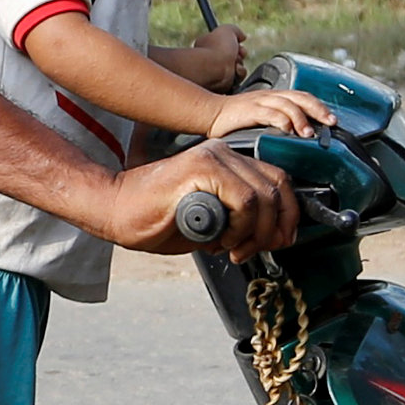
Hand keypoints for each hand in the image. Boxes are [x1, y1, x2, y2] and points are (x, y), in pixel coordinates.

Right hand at [101, 141, 295, 260]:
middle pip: (277, 187)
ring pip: (262, 196)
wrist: (115, 209)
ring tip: (233, 248)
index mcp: (227, 162)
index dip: (288, 214)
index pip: (277, 180)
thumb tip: (272, 236)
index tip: (281, 240)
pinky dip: (240, 227)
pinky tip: (220, 239)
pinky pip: (242, 200)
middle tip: (253, 251)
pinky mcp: (202, 168)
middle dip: (275, 228)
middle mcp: (224, 153)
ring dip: (255, 232)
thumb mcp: (210, 222)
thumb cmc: (154, 218)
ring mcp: (214, 157)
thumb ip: (239, 221)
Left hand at [188, 24, 250, 86]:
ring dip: (240, 64)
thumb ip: (235, 31)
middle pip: (233, 56)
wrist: (214, 69)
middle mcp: (210, 60)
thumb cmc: (217, 48)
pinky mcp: (223, 84)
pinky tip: (235, 72)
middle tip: (238, 54)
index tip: (239, 43)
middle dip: (240, 54)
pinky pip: (237, 78)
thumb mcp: (227, 30)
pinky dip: (239, 74)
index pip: (225, 44)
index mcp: (207, 45)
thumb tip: (242, 37)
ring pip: (238, 67)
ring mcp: (216, 73)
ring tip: (235, 64)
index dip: (235, 43)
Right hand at [203, 88, 336, 140]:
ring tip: (310, 133)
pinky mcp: (249, 109)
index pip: (303, 97)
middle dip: (319, 109)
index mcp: (275, 98)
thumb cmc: (235, 120)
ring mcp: (260, 101)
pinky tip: (288, 130)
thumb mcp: (262, 121)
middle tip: (331, 123)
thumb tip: (298, 141)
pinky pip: (269, 112)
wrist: (209, 113)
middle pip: (301, 97)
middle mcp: (270, 96)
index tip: (332, 120)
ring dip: (302, 118)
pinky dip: (281, 120)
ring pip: (288, 104)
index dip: (320, 107)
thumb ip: (278, 127)